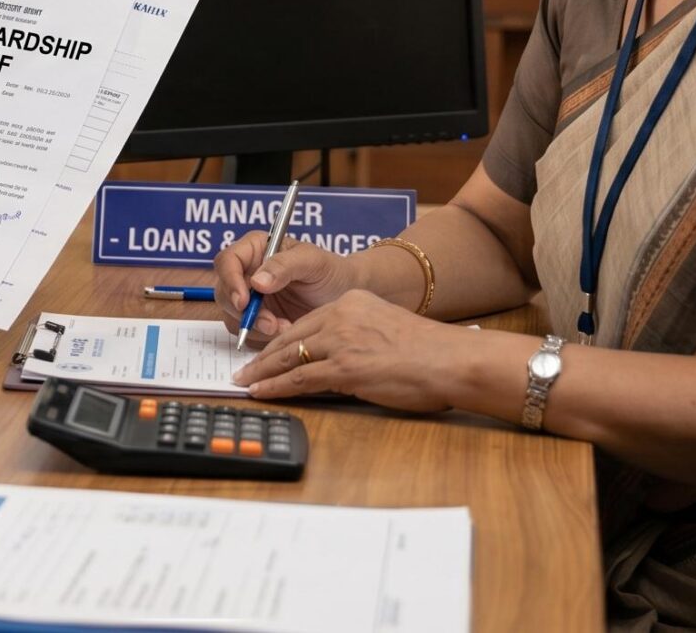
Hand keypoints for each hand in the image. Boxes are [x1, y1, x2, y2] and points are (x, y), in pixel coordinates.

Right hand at [213, 236, 361, 341]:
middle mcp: (247, 272)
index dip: (230, 281)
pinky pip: (246, 332)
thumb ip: (284, 266)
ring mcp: (251, 297)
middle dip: (245, 312)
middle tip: (271, 323)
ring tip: (286, 326)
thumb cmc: (331, 271)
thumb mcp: (312, 262)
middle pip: (224, 292)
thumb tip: (257, 281)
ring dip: (255, 327)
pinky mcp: (257, 319)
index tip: (244, 301)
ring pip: (233, 316)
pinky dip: (263, 337)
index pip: (227, 261)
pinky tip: (285, 330)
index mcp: (255, 249)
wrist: (345, 296)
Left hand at [231, 290, 476, 410]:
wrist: (450, 360)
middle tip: (245, 368)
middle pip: (291, 336)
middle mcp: (342, 315)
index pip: (306, 322)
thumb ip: (358, 337)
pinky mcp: (344, 367)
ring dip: (263, 372)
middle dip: (264, 355)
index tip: (267, 351)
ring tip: (246, 382)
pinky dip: (275, 386)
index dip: (281, 339)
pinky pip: (299, 378)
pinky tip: (262, 391)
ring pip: (289, 356)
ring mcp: (341, 341)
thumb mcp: (385, 329)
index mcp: (353, 303)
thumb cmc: (429, 352)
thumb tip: (338, 360)